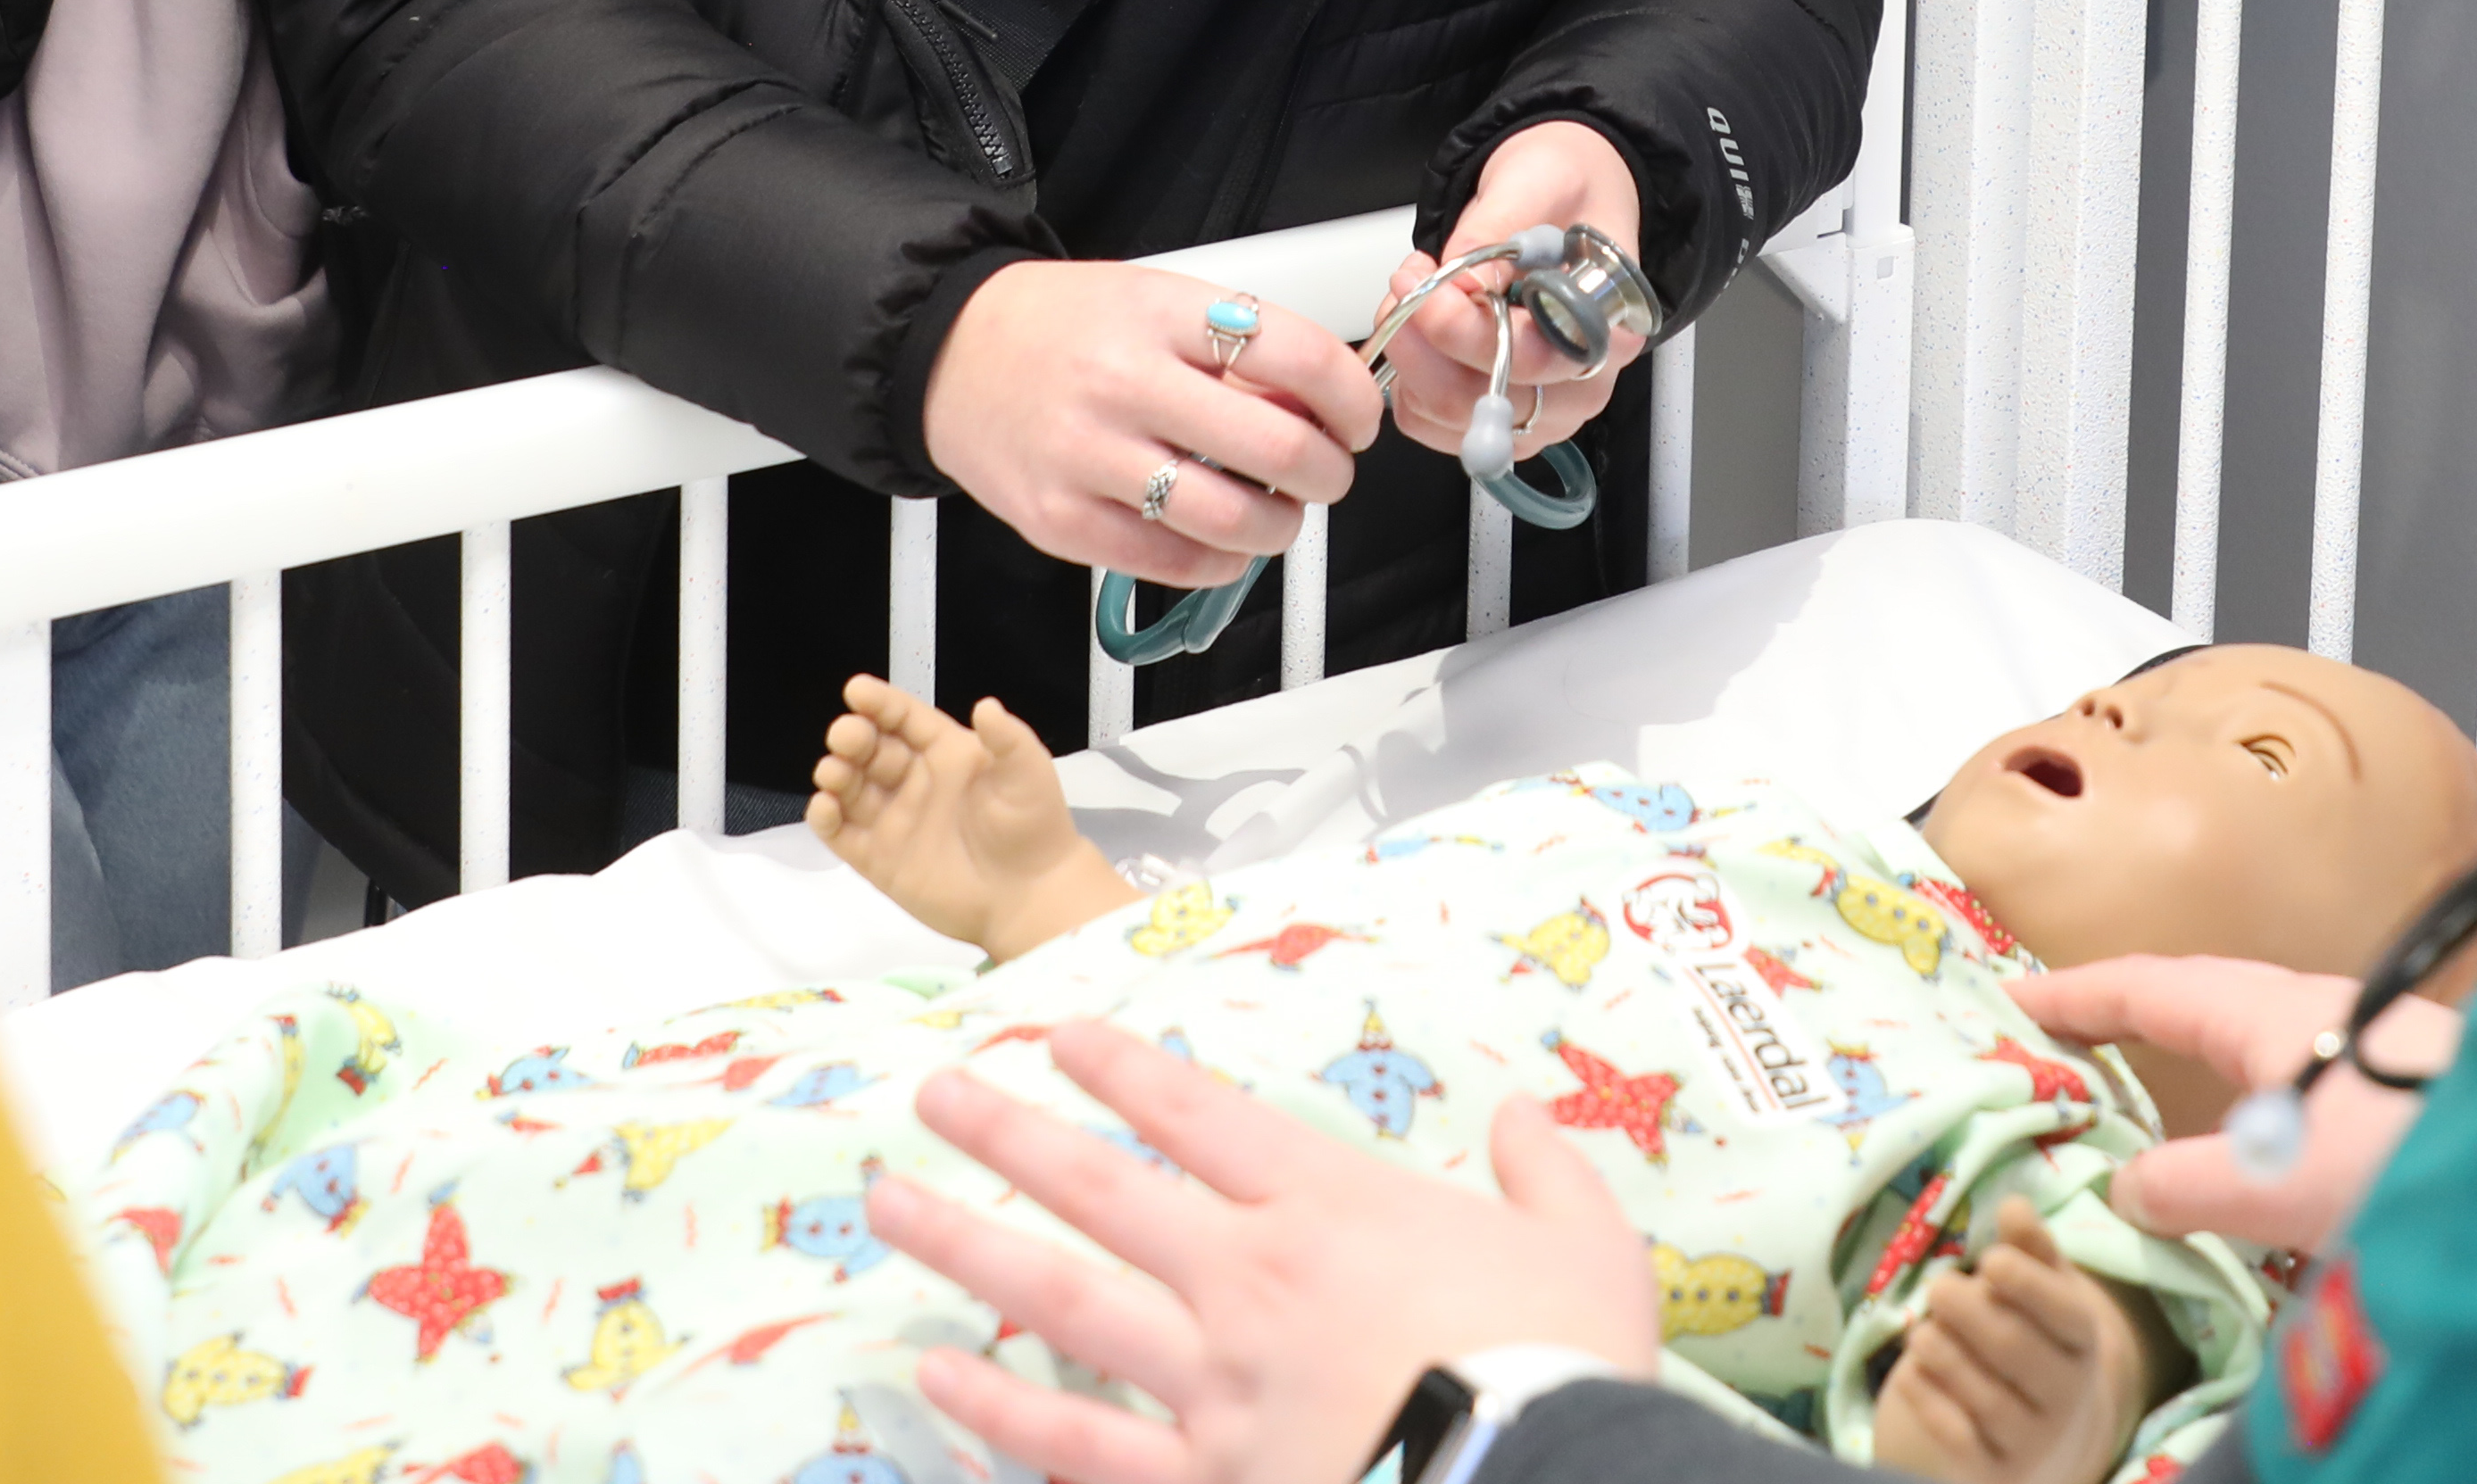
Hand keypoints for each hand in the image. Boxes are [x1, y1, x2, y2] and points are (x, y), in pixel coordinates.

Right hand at [809, 677, 1132, 962]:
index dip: (880, 703)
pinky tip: (825, 807)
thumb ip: (1008, 739)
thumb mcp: (1028, 774)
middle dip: (853, 737)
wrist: (1030, 897)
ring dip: (836, 773)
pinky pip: (842, 834)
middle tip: (845, 736)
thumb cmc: (1033, 828)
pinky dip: (826, 818)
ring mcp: (895, 821)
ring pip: (851, 788)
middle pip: (872, 750)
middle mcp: (915, 781)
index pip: (905, 719)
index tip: (856, 690)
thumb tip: (986, 705)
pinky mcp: (879, 860)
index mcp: (947, 754)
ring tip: (834, 771)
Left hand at [874, 1019, 1656, 1483]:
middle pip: (1099, 1189)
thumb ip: (1548, 1171)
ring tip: (889, 1209)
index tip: (1055, 1036)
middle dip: (1004, 1133)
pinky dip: (1000, 1414)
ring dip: (966, 1248)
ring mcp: (1211, 1388)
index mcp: (1332, 1210)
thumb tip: (1524, 1116)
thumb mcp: (1587, 1247)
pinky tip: (942, 1380)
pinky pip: (1076, 1448)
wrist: (1534, 1483)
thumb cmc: (1561, 1368)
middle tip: (929, 1097)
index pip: (1200, 1117)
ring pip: (1060, 1302)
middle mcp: (1248, 1281)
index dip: (1123, 1070)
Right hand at [924, 260, 1384, 586]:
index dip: (1353, 396)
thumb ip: (1234, 347)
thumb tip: (1323, 405)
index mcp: (1160, 315)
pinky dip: (1222, 561)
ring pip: (1235, 519)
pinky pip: (1177, 563)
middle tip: (1329, 469)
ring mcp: (1091, 459)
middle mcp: (1126, 384)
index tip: (1357, 415)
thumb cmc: (1060, 327)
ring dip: (1283, 526)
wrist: (949, 354)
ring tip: (1276, 510)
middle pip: (1280, 448)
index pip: (1298, 355)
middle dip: (1331, 471)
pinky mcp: (1064, 522)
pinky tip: (1222, 539)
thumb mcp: (1155, 299)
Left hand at [1386, 123, 1649, 459]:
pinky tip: (1415, 329)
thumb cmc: (1562, 188)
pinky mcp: (1500, 415)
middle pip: (1487, 402)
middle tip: (1406, 281)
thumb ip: (1499, 233)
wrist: (1562, 196)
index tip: (1425, 281)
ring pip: (1451, 419)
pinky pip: (1433, 423)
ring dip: (1410, 359)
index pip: (1533, 357)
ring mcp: (1541, 407)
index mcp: (1607, 326)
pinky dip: (1406, 381)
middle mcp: (1581, 382)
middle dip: (1424, 344)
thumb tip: (1462, 288)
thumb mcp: (1536, 183)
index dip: (1464, 330)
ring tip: (1411, 294)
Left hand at [1866, 1206, 2169, 1483]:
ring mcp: (2033, 1439)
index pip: (2065, 1312)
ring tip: (1922, 1332)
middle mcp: (2067, 1396)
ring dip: (1942, 1352)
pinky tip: (1909, 1373)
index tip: (1989, 1259)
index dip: (2027, 1283)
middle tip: (1939, 1288)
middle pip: (2015, 1348)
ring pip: (1984, 1395)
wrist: (2037, 1432)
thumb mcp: (2040, 1288)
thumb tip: (2014, 1204)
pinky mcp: (1995, 1469)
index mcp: (2083, 1342)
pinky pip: (1957, 1435)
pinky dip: (1927, 1398)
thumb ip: (2030, 1247)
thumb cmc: (2031, 1336)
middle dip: (1969, 1311)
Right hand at [2016, 957, 2445, 1255]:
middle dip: (2135, 1025)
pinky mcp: (2403, 1100)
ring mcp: (2364, 1053)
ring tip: (2153, 1114)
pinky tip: (2258, 1163)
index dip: (2078, 994)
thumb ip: (2187, 1186)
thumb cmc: (2408, 1155)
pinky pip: (2299, 1095)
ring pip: (2257, 1054)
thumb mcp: (2272, 1183)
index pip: (2151, 987)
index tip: (2017, 993)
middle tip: (2071, 1048)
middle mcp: (2317, 1017)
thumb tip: (2130, 1186)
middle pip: (2204, 1008)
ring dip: (2199, 1076)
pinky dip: (2254, 1117)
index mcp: (2271, 1013)